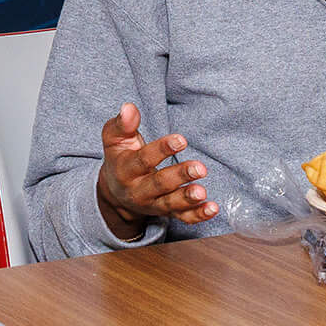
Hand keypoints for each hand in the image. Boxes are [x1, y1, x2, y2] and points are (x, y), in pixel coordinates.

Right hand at [95, 102, 216, 238]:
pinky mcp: (167, 213)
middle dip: (180, 176)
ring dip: (188, 198)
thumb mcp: (114, 139)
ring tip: (203, 192)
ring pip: (171, 203)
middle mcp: (138, 190)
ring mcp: (153, 204)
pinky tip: (212, 209)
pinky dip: (198, 215)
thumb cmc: (120, 157)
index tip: (181, 140)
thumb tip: (129, 107)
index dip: (162, 149)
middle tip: (200, 168)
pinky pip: (182, 217)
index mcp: (126, 169)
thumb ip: (122, 124)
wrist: (115, 192)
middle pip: (160, 184)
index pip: (143, 159)